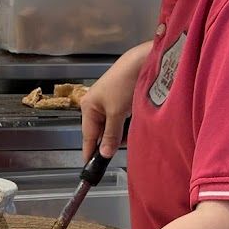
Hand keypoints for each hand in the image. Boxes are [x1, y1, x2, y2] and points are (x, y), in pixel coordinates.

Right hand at [81, 41, 151, 160]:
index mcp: (88, 107)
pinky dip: (125, 124)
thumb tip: (104, 154)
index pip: (87, 135)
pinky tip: (132, 126)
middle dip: (109, 141)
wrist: (141, 61)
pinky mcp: (119, 99)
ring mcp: (107, 101)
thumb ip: (111, 134)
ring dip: (119, 133)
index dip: (89, 151)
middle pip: (99, 131)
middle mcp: (95, 105)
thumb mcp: (116, 112)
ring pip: (111, 125)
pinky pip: (118, 118)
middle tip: (117, 153)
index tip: (91, 167)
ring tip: (129, 137)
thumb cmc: (124, 84)